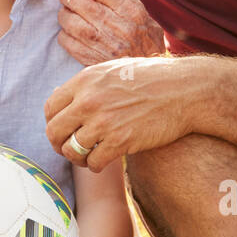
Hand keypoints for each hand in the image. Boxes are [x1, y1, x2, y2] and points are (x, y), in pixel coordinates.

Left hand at [45, 56, 204, 170]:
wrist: (185, 90)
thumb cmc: (153, 79)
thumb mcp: (114, 70)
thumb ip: (88, 84)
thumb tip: (62, 96)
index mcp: (85, 80)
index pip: (50, 107)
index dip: (53, 122)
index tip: (63, 130)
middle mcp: (89, 101)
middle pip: (55, 132)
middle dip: (59, 144)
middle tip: (70, 148)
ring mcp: (104, 122)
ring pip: (72, 151)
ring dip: (78, 158)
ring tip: (89, 156)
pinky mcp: (121, 142)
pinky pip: (93, 163)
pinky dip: (96, 166)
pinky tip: (104, 160)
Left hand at [57, 0, 164, 65]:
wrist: (150, 75)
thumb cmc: (145, 37)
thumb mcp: (139, 9)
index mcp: (130, 9)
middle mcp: (115, 25)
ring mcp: (101, 44)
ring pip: (66, 18)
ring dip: (65, 12)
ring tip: (72, 13)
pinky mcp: (90, 60)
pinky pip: (64, 39)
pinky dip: (65, 32)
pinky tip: (74, 32)